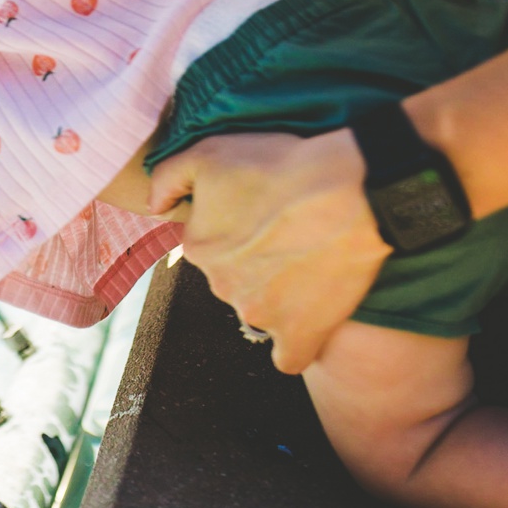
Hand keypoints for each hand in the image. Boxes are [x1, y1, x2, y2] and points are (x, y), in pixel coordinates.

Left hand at [147, 129, 391, 374]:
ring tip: (312, 261)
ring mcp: (260, 313)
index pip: (210, 245)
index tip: (265, 212)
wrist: (354, 190)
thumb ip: (167, 177)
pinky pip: (289, 356)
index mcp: (199, 247)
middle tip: (292, 232)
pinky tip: (308, 321)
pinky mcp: (300, 334)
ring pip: (261, 308)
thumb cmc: (282, 166)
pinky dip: (296, 343)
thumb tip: (153, 206)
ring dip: (280, 293)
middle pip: (234, 278)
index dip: (237, 228)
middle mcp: (221, 285)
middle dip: (256, 261)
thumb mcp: (208, 151)